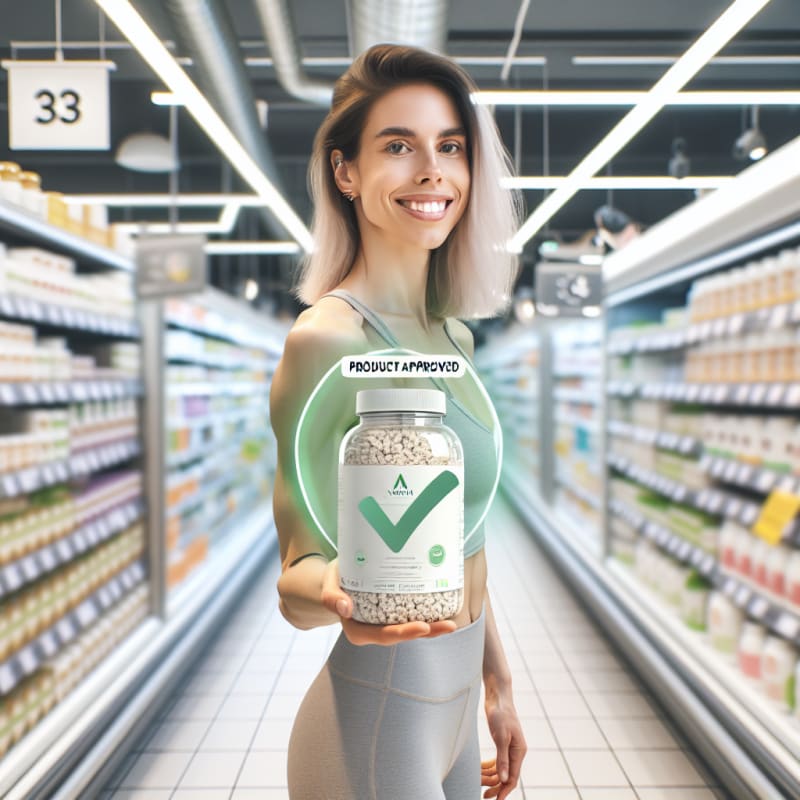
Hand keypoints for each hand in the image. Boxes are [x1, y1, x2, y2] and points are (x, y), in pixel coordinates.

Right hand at [320, 558, 456, 644]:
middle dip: (428, 632)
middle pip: (403, 634)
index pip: (384, 635)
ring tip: (453, 623)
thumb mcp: (329, 583)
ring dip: (433, 628)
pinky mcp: (395, 612)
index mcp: (358, 630)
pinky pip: (413, 616)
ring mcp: (386, 622)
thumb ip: (331, 596)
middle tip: (449, 625)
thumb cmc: (335, 579)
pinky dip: (429, 615)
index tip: (423, 627)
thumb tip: (345, 608)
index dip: (404, 633)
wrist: (339, 574)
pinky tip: (445, 609)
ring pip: (412, 628)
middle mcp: (375, 630)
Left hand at [481, 694, 525, 798]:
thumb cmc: (500, 713)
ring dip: (491, 777)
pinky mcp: (501, 742)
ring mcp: (509, 747)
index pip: (513, 777)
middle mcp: (516, 751)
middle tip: (484, 796)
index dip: (504, 790)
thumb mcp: (501, 736)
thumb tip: (504, 779)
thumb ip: (502, 758)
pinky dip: (490, 766)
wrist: (497, 695)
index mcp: (519, 751)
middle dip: (496, 787)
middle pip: (507, 776)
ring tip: (479, 783)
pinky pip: (497, 760)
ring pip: (501, 769)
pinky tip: (481, 770)